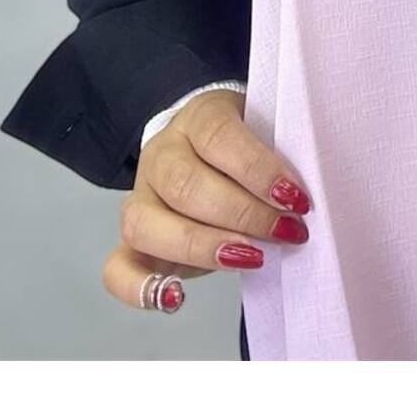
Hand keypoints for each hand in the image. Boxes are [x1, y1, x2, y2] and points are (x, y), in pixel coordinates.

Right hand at [100, 88, 312, 313]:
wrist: (205, 149)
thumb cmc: (244, 149)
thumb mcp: (263, 132)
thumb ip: (277, 155)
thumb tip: (300, 202)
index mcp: (197, 118)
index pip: (218, 136)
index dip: (257, 168)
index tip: (296, 198)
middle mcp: (161, 155)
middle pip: (184, 184)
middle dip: (243, 214)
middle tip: (287, 231)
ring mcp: (139, 198)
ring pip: (146, 224)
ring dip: (203, 247)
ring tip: (251, 258)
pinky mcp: (131, 242)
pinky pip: (116, 269)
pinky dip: (140, 289)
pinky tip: (177, 298)